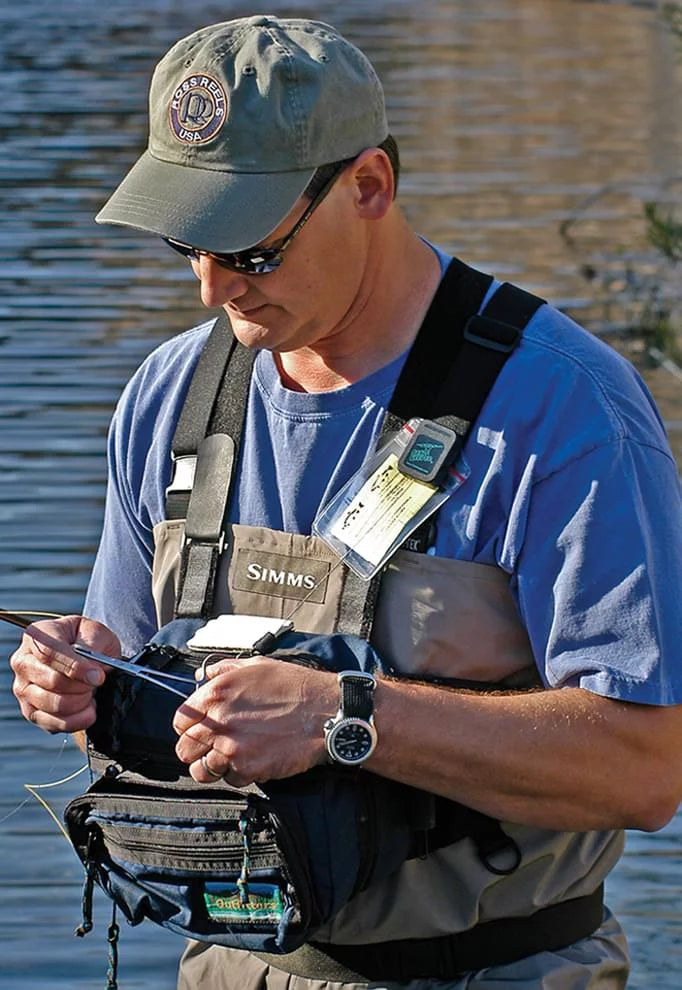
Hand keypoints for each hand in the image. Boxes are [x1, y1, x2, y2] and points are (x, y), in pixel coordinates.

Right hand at [10, 615, 120, 733]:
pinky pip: (54, 724)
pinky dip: (77, 720)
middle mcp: (24, 662)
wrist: (83, 655)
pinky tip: (88, 709)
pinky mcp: (31, 712)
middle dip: (83, 685)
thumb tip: (93, 670)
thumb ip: (94, 644)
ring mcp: (24, 689)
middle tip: (98, 681)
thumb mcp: (96, 631)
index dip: (75, 667)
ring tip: (91, 692)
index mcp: (38, 635)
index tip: (98, 677)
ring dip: (82, 702)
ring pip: (54, 704)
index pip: (49, 653)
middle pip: (52, 681)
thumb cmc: (87, 640)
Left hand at [172, 656, 336, 786]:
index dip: (189, 724)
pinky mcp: (248, 770)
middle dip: (197, 748)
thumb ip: (222, 670)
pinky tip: (253, 758)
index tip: (200, 726)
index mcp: (215, 695)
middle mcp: (218, 723)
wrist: (325, 712)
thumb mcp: (256, 665)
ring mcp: (232, 749)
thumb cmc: (294, 686)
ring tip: (229, 756)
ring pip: (201, 771)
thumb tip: (201, 677)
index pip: (179, 720)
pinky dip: (238, 773)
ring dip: (212, 766)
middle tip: (213, 744)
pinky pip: (230, 780)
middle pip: (184, 749)